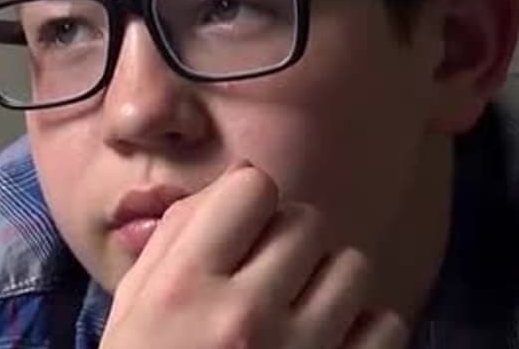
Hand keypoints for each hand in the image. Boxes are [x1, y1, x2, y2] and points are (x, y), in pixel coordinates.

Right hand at [100, 164, 409, 348]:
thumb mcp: (132, 314)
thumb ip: (175, 246)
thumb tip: (233, 189)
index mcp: (182, 288)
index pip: (253, 187)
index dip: (249, 205)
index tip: (241, 235)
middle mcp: (242, 315)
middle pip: (307, 222)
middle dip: (290, 244)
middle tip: (272, 278)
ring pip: (352, 266)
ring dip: (331, 283)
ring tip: (304, 312)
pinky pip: (386, 324)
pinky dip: (365, 331)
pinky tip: (331, 347)